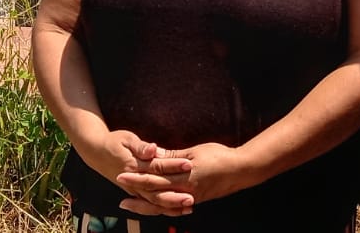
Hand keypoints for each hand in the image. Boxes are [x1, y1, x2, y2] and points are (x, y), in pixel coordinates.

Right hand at [85, 130, 195, 212]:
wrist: (96, 152)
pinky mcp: (135, 193)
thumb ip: (140, 146)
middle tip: (192, 197)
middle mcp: (133, 181)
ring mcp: (133, 189)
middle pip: (156, 191)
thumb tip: (153, 149)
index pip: (157, 167)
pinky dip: (162, 209)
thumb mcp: (126, 139)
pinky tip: (177, 211)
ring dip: (170, 206)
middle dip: (174, 196)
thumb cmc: (114, 142)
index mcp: (133, 165)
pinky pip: (149, 205)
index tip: (189, 164)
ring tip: (188, 207)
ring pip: (153, 202)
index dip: (173, 166)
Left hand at [116, 142, 254, 210]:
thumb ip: (173, 156)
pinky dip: (159, 208)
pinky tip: (152, 208)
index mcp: (183, 176)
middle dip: (135, 192)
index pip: (154, 176)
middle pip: (154, 193)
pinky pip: (172, 207)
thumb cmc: (219, 156)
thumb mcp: (194, 152)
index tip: (121, 174)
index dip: (137, 176)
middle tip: (118, 192)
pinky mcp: (195, 200)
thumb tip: (154, 154)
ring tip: (128, 205)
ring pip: (161, 204)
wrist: (241, 170)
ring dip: (143, 205)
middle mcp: (184, 190)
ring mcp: (189, 197)